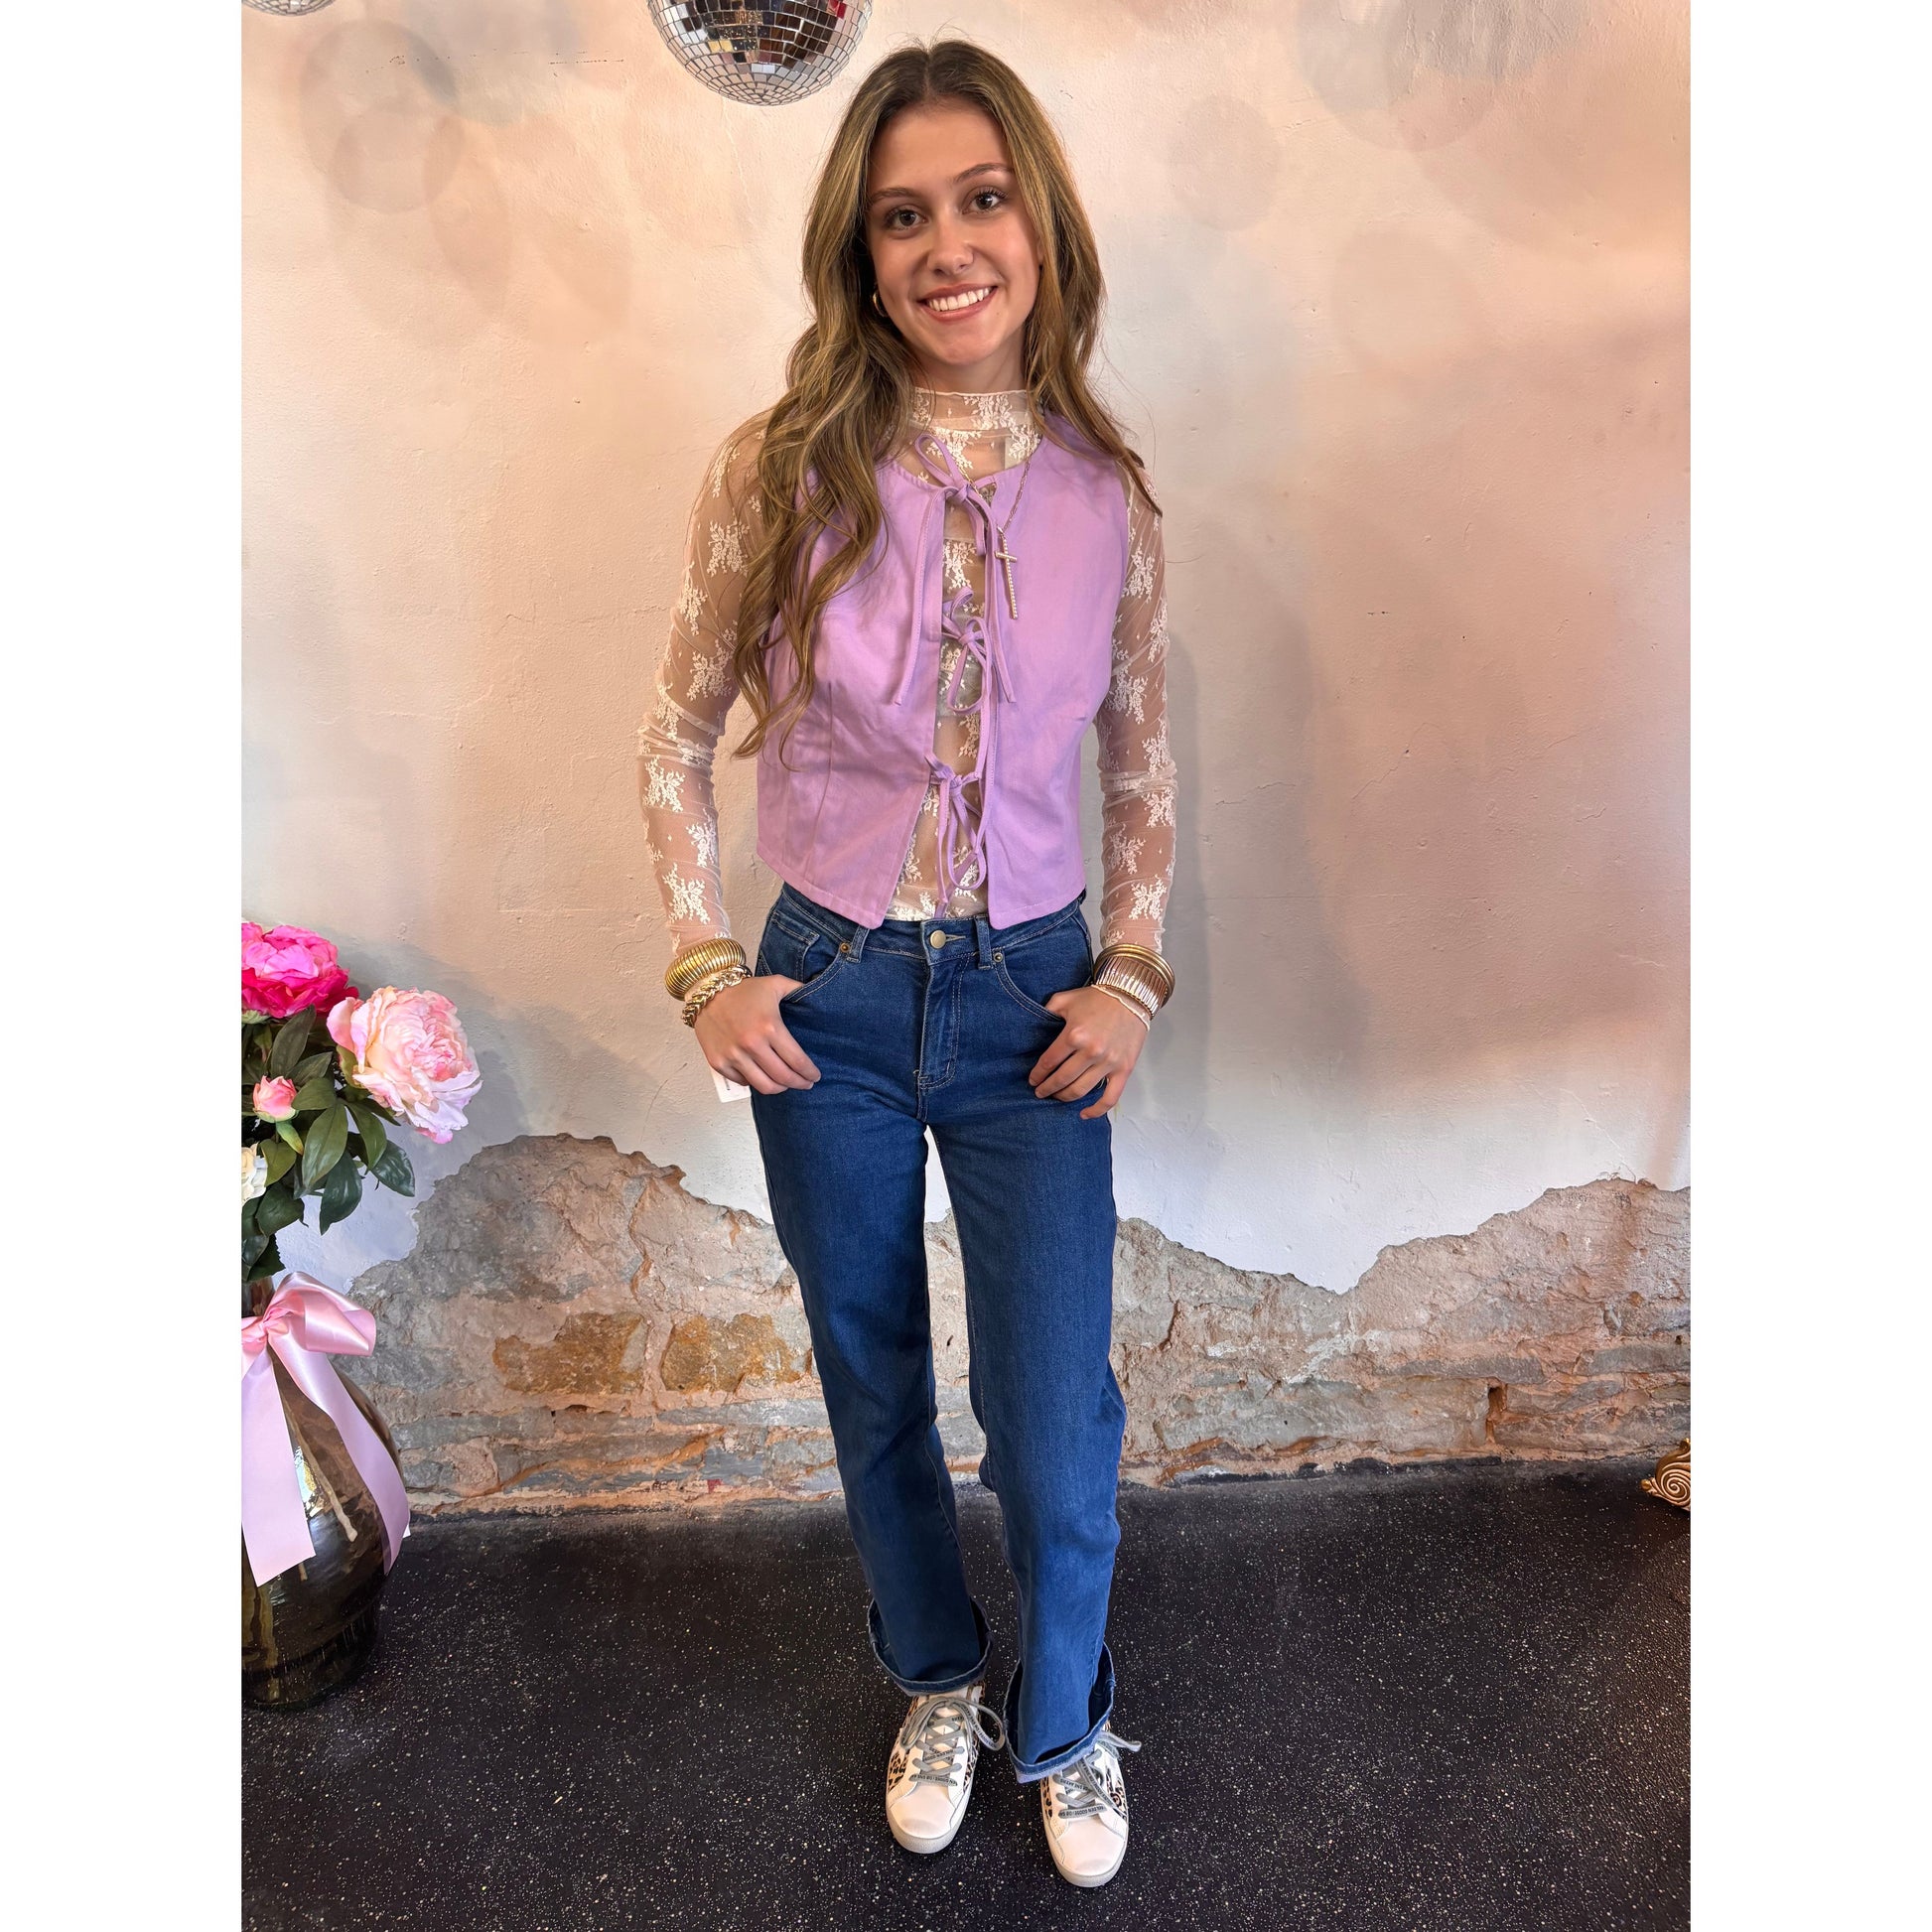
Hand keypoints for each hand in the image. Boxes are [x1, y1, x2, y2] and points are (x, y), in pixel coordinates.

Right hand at [692, 975, 820, 1094]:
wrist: (707, 990)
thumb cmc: (743, 989)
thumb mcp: (776, 983)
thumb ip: (799, 990)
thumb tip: (819, 996)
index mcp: (770, 1027)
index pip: (797, 1061)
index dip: (809, 1073)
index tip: (815, 1076)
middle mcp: (752, 1044)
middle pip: (783, 1077)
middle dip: (799, 1083)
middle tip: (805, 1083)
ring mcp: (733, 1055)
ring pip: (764, 1086)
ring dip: (779, 1088)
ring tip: (785, 1084)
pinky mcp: (718, 1062)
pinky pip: (743, 1082)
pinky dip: (755, 1082)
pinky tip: (762, 1075)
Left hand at [1029, 986, 1147, 1118]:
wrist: (1131, 995)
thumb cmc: (1098, 998)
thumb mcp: (1066, 999)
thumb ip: (1047, 1011)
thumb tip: (1032, 1026)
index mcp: (1074, 1035)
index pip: (1048, 1062)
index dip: (1037, 1074)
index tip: (1032, 1080)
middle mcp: (1090, 1051)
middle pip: (1061, 1080)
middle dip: (1047, 1089)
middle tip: (1040, 1092)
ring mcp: (1108, 1063)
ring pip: (1080, 1090)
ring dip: (1064, 1097)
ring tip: (1056, 1097)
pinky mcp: (1124, 1070)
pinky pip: (1110, 1098)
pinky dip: (1096, 1110)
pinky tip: (1083, 1114)